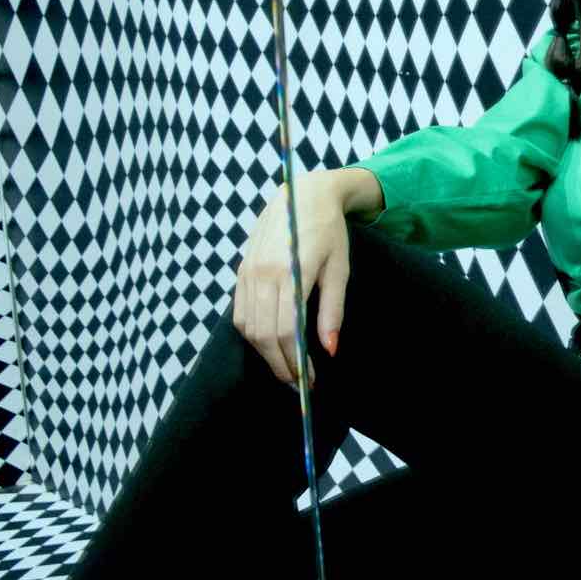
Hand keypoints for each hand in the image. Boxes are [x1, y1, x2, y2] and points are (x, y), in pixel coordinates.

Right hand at [232, 172, 350, 389]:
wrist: (303, 195)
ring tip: (286, 368)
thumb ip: (332, 311)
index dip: (296, 361)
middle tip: (298, 384)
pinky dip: (252, 335)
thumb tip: (329, 349)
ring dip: (264, 354)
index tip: (309, 381)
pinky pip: (240, 313)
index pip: (286, 330)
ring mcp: (247, 272)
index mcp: (290, 272)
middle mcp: (262, 273)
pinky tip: (269, 345)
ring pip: (248, 327)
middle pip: (263, 334)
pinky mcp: (241, 271)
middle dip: (279, 364)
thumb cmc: (329, 233)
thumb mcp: (340, 270)